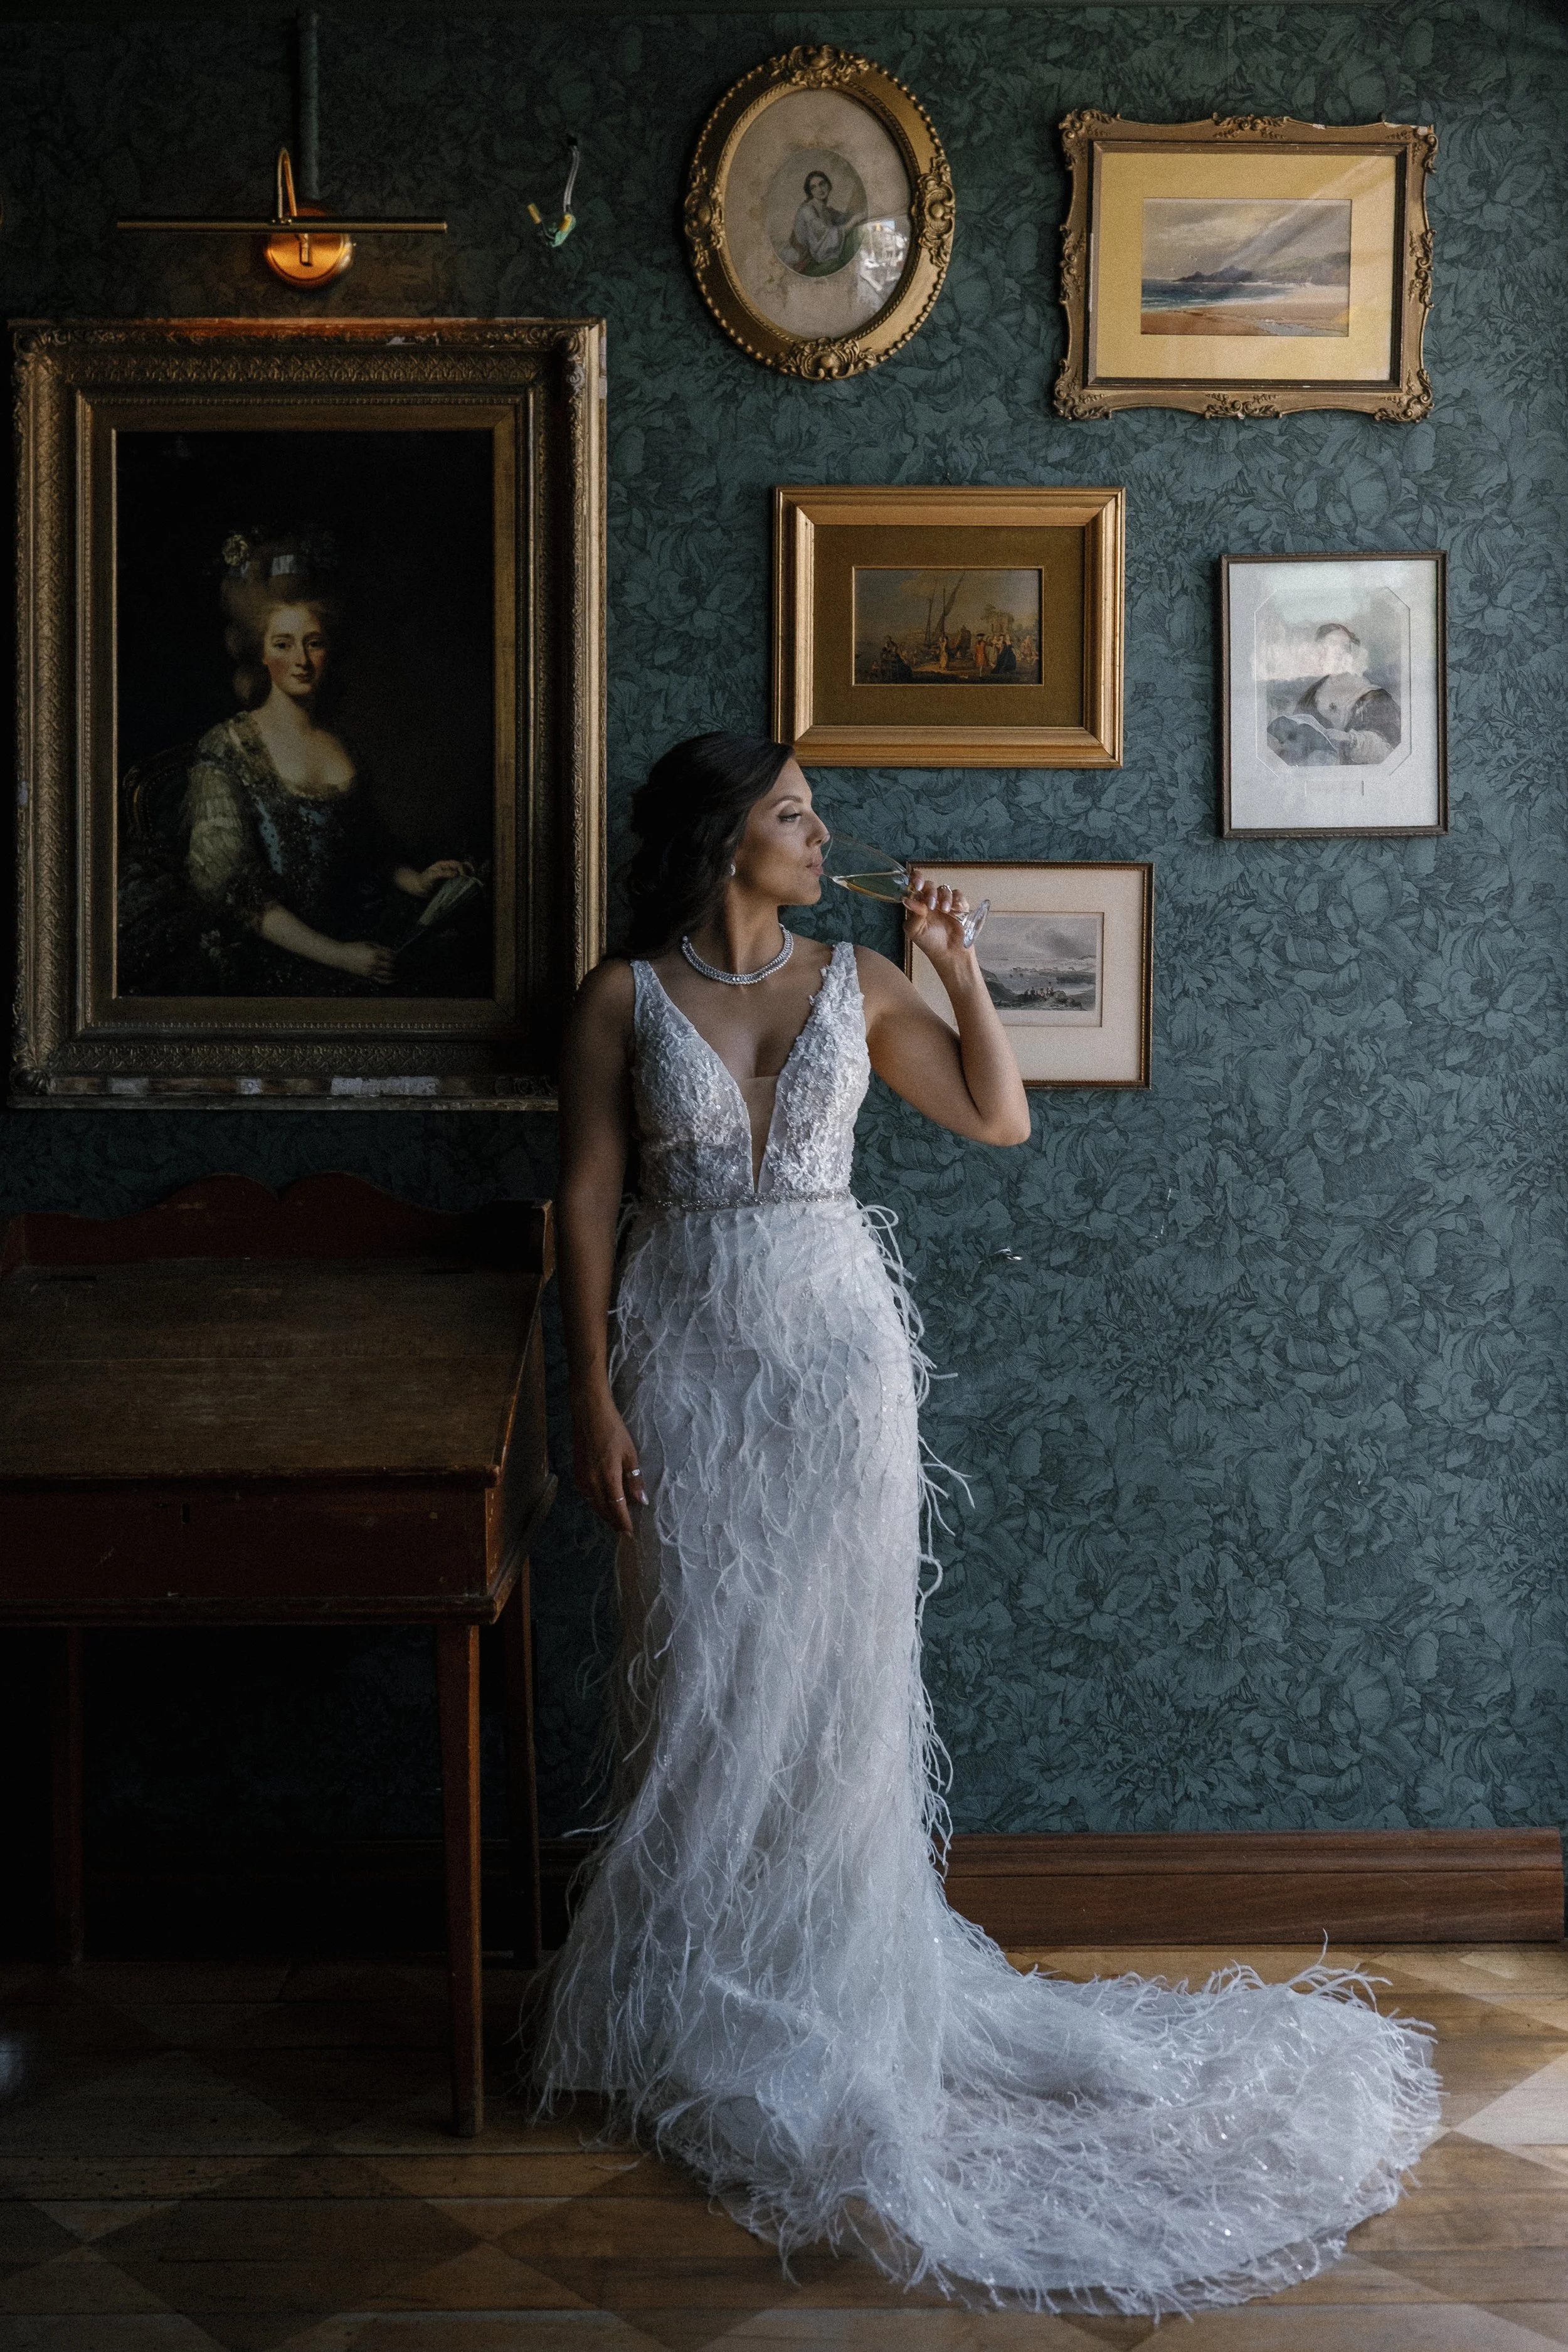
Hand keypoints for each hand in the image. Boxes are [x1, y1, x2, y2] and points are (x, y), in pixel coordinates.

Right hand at [338, 940, 395, 983]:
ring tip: (400, 973)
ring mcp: (371, 971)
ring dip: (395, 974)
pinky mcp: (368, 976)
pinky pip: (380, 980)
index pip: (391, 956)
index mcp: (375, 953)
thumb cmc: (354, 947)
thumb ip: (380, 947)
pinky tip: (393, 980)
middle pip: (391, 966)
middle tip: (402, 966)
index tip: (398, 956)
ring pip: (387, 975)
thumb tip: (391, 951)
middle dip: (398, 966)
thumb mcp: (367, 944)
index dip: (396, 956)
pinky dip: (389, 981)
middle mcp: (374, 963)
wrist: (341, 956)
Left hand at [411, 858, 474, 896]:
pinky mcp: (451, 883)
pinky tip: (468, 886)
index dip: (462, 869)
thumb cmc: (424, 881)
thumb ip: (443, 874)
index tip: (464, 876)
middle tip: (473, 876)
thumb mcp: (432, 876)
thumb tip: (456, 873)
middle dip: (469, 869)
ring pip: (463, 873)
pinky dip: (465, 882)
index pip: (456, 864)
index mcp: (444, 865)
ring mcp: (450, 876)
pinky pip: (460, 881)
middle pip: (462, 866)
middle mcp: (449, 869)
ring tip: (473, 881)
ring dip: (468, 875)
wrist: (419, 889)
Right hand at [572, 1389, 647, 1536]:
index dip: (623, 1522)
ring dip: (604, 1513)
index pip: (616, 1508)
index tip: (630, 1533)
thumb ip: (634, 1479)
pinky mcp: (576, 1473)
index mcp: (607, 1478)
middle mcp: (591, 1483)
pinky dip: (595, 1503)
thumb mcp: (630, 1454)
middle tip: (623, 1530)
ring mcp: (582, 1478)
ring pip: (593, 1504)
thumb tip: (641, 1501)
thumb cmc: (613, 1431)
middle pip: (603, 1510)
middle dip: (614, 1521)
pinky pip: (586, 1495)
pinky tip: (602, 1502)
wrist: (588, 1413)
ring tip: (615, 1520)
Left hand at [902, 872, 973, 965]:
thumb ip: (913, 913)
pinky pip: (958, 895)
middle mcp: (930, 901)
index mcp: (917, 904)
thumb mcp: (915, 930)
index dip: (915, 880)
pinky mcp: (959, 906)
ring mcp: (945, 903)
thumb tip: (907, 899)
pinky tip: (956, 909)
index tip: (917, 885)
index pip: (914, 885)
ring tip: (945, 910)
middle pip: (929, 885)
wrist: (949, 954)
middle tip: (931, 905)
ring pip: (944, 889)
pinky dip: (957, 900)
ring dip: (944, 897)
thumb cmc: (930, 943)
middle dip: (930, 892)